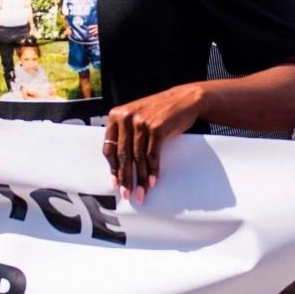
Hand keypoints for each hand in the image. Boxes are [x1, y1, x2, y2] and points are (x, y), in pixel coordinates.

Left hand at [104, 82, 204, 198]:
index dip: (112, 168)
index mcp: (116, 115)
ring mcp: (141, 122)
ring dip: (140, 178)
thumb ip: (126, 134)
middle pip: (123, 155)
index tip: (115, 184)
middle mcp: (126, 117)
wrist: (184, 99)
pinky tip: (152, 181)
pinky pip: (152, 155)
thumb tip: (120, 167)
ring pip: (138, 157)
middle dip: (125, 177)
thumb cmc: (159, 113)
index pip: (109, 147)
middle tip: (127, 194)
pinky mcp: (156, 128)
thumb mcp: (137, 118)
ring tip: (142, 192)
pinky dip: (152, 170)